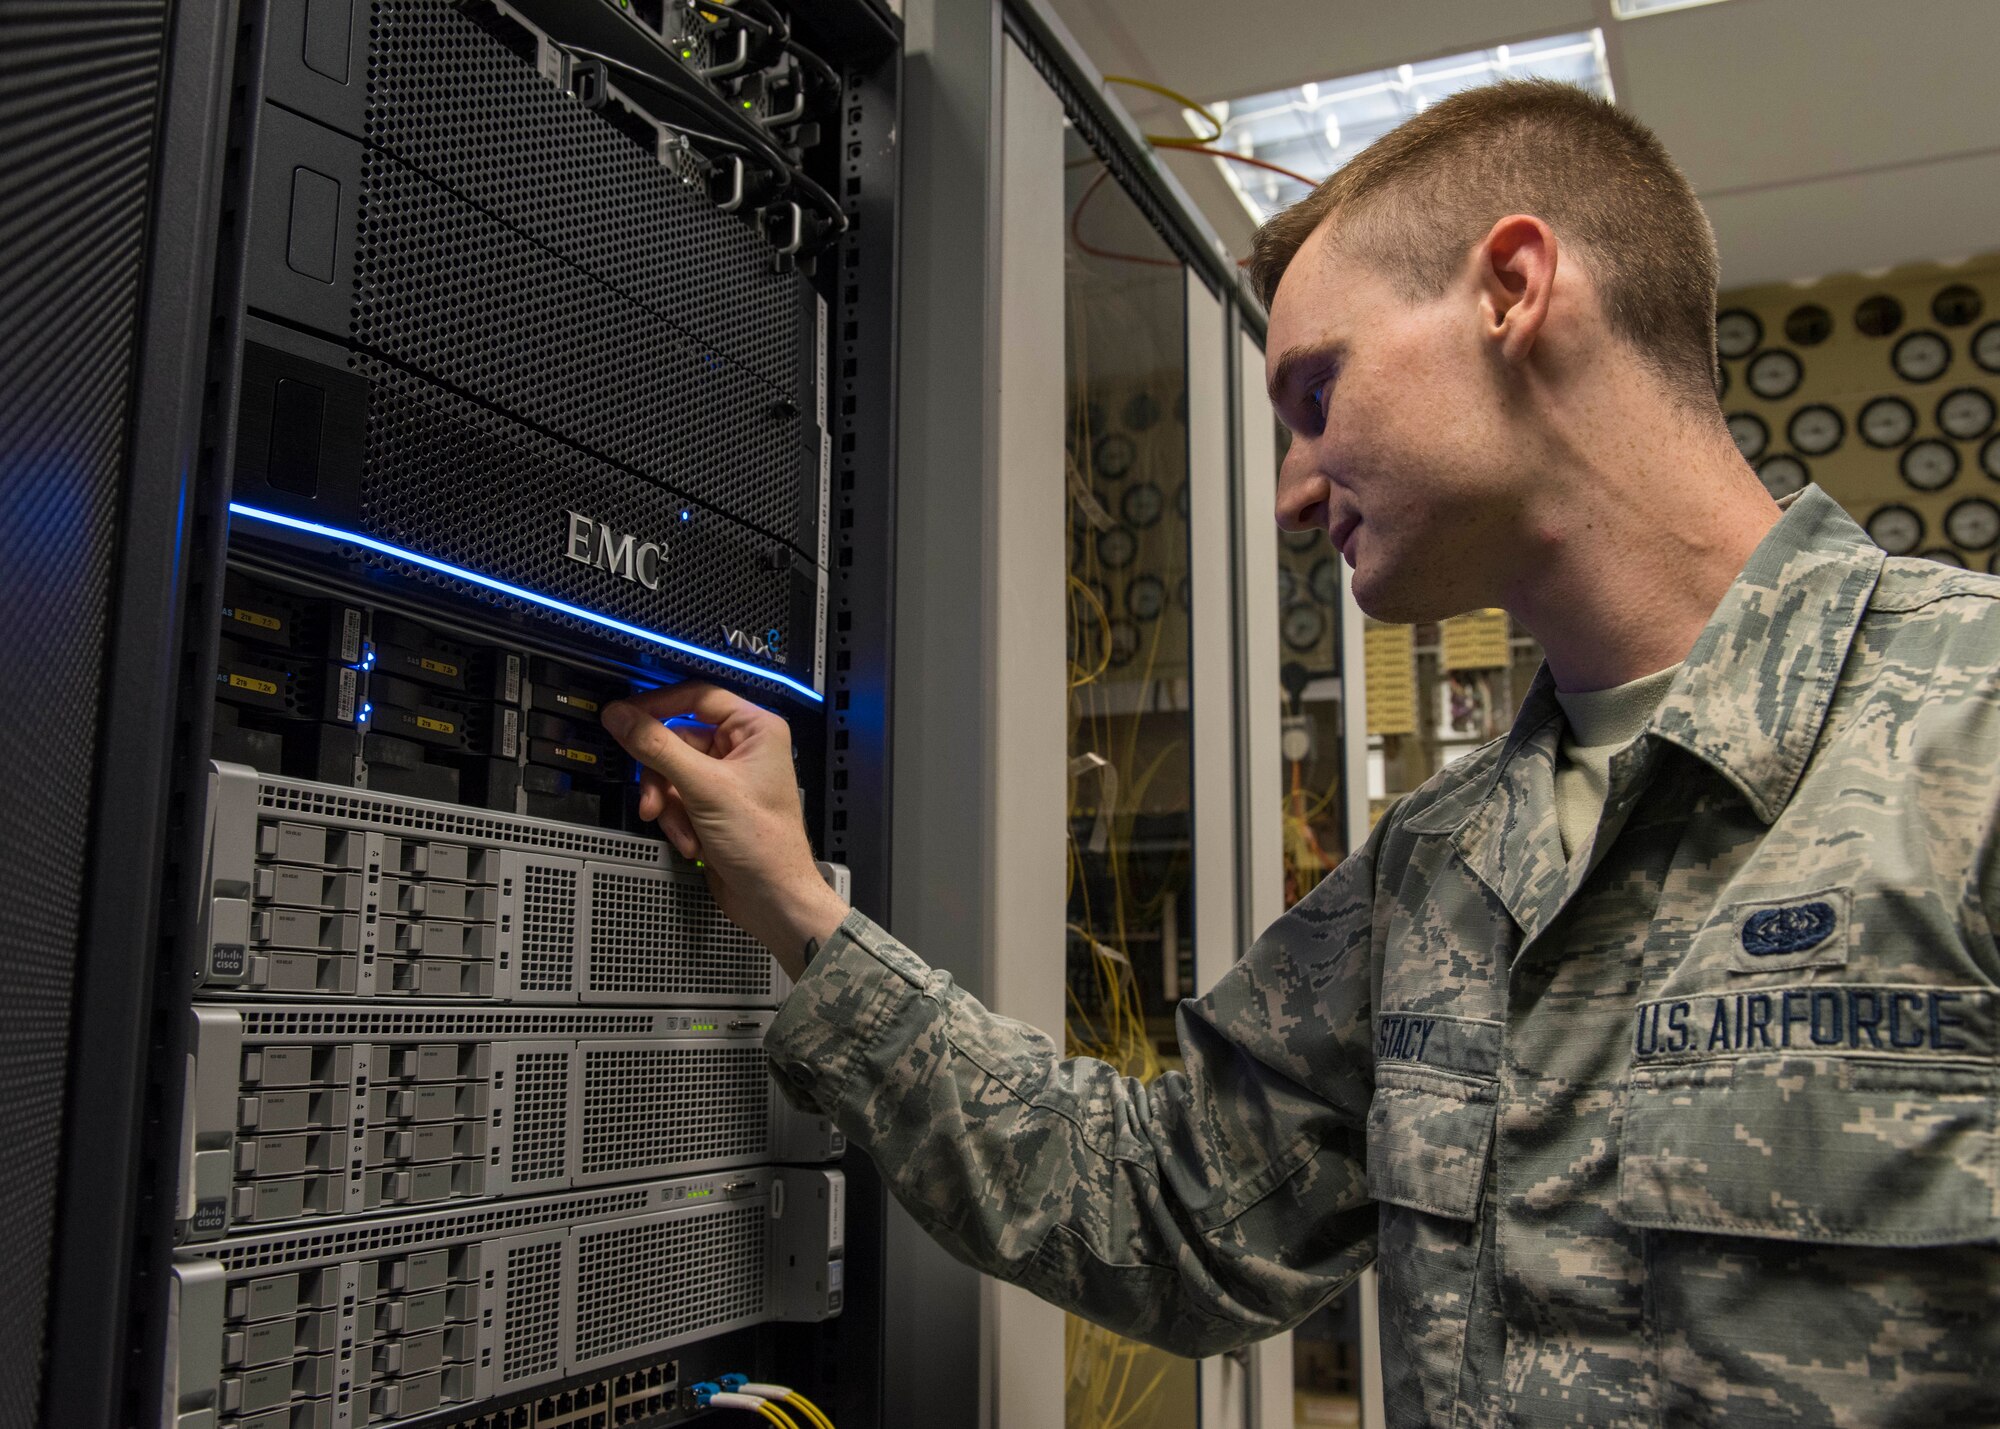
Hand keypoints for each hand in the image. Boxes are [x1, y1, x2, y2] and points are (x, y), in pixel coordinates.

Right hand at [600, 683, 847, 980]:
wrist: (772, 899)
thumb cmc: (762, 843)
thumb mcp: (703, 788)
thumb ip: (657, 747)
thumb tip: (621, 715)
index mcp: (754, 729)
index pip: (696, 696)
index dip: (658, 705)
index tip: (624, 718)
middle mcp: (742, 749)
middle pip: (676, 740)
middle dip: (661, 777)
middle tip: (652, 801)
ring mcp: (726, 779)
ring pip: (671, 773)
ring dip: (668, 805)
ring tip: (680, 829)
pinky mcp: (713, 806)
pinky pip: (677, 798)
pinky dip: (676, 821)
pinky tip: (691, 843)